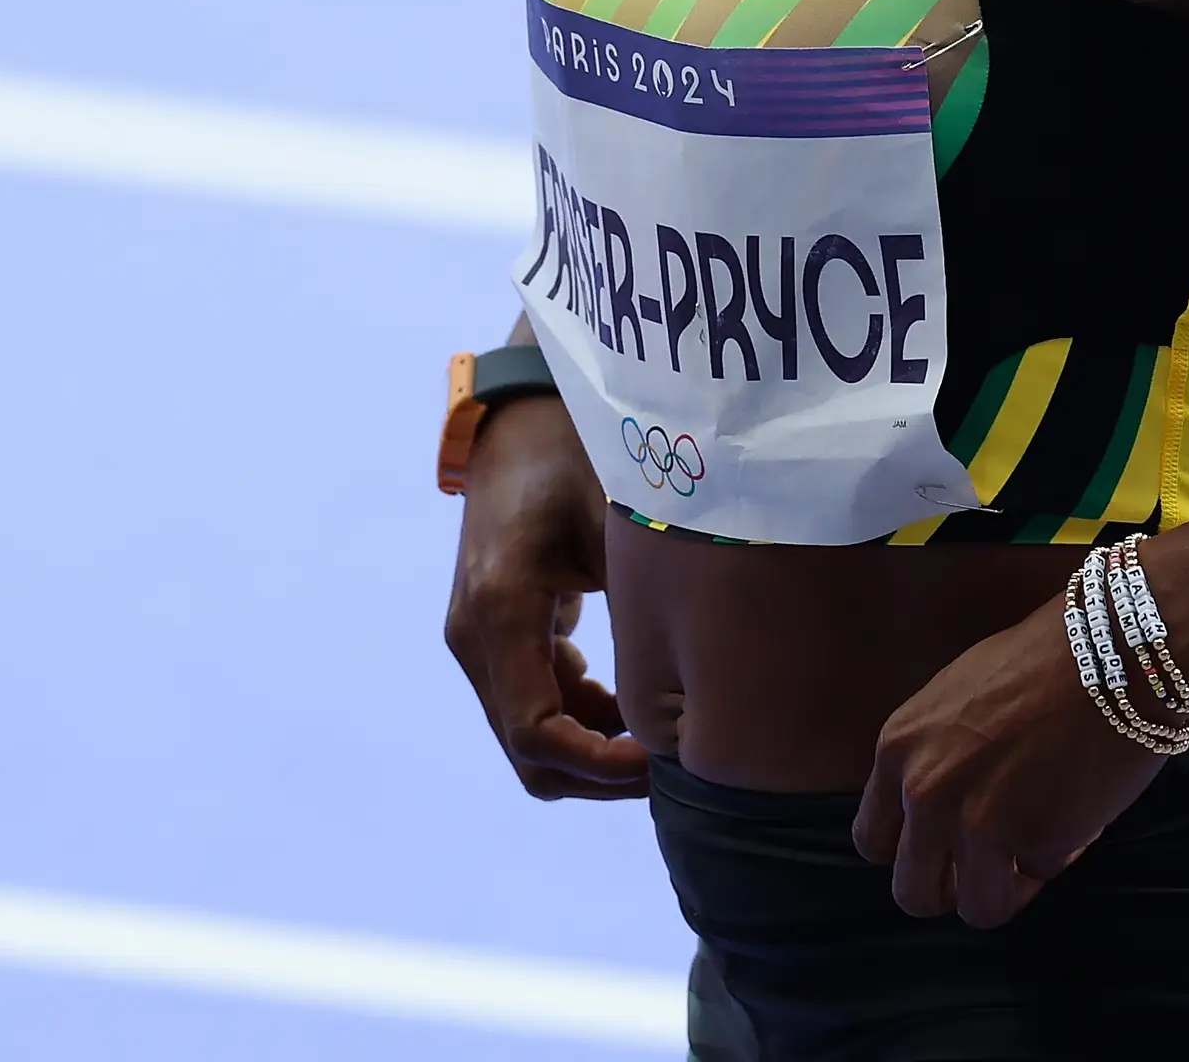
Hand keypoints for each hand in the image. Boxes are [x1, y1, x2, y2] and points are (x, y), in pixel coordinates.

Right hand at [442, 396, 649, 798]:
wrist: (524, 416)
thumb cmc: (577, 453)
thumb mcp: (620, 517)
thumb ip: (650, 597)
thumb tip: (712, 676)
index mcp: (501, 612)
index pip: (539, 735)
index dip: (603, 766)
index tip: (666, 758)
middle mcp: (476, 638)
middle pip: (533, 757)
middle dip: (605, 773)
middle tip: (679, 759)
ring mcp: (479, 640)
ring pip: (533, 740)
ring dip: (598, 750)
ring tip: (669, 730)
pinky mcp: (496, 635)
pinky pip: (535, 707)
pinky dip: (586, 721)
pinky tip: (640, 699)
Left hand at [852, 593, 1164, 926]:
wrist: (1113, 652)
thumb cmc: (1044, 661)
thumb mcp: (955, 700)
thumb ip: (934, 758)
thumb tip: (941, 814)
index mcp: (898, 749)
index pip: (873, 840)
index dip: (914, 851)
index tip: (945, 847)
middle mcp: (924, 792)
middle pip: (913, 892)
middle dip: (953, 889)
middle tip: (990, 867)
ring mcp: (975, 823)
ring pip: (975, 908)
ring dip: (1006, 889)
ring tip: (1038, 846)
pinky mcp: (1029, 843)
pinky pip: (1038, 878)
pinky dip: (1058, 856)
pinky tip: (1075, 811)